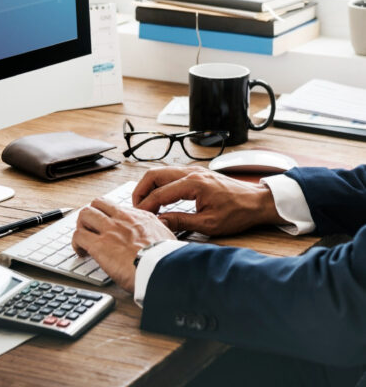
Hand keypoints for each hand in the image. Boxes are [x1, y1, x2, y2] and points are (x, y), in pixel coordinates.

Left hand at [72, 198, 175, 292]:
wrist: (162, 269)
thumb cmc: (166, 258)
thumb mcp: (167, 236)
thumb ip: (159, 229)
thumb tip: (160, 230)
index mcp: (139, 216)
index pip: (116, 207)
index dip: (108, 215)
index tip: (107, 225)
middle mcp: (123, 218)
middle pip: (97, 204)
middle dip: (91, 215)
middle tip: (91, 229)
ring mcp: (110, 230)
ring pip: (85, 214)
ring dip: (81, 226)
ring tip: (83, 240)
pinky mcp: (99, 245)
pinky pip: (78, 236)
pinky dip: (76, 243)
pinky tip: (81, 252)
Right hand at [133, 166, 283, 235]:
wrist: (257, 202)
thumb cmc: (238, 213)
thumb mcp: (209, 224)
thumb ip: (181, 222)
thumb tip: (160, 222)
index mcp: (193, 183)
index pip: (159, 193)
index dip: (146, 206)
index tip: (139, 217)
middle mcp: (191, 172)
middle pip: (154, 175)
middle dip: (141, 191)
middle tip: (137, 208)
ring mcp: (194, 171)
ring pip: (161, 172)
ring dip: (150, 187)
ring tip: (146, 205)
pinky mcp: (196, 174)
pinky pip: (171, 175)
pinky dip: (160, 185)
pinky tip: (160, 199)